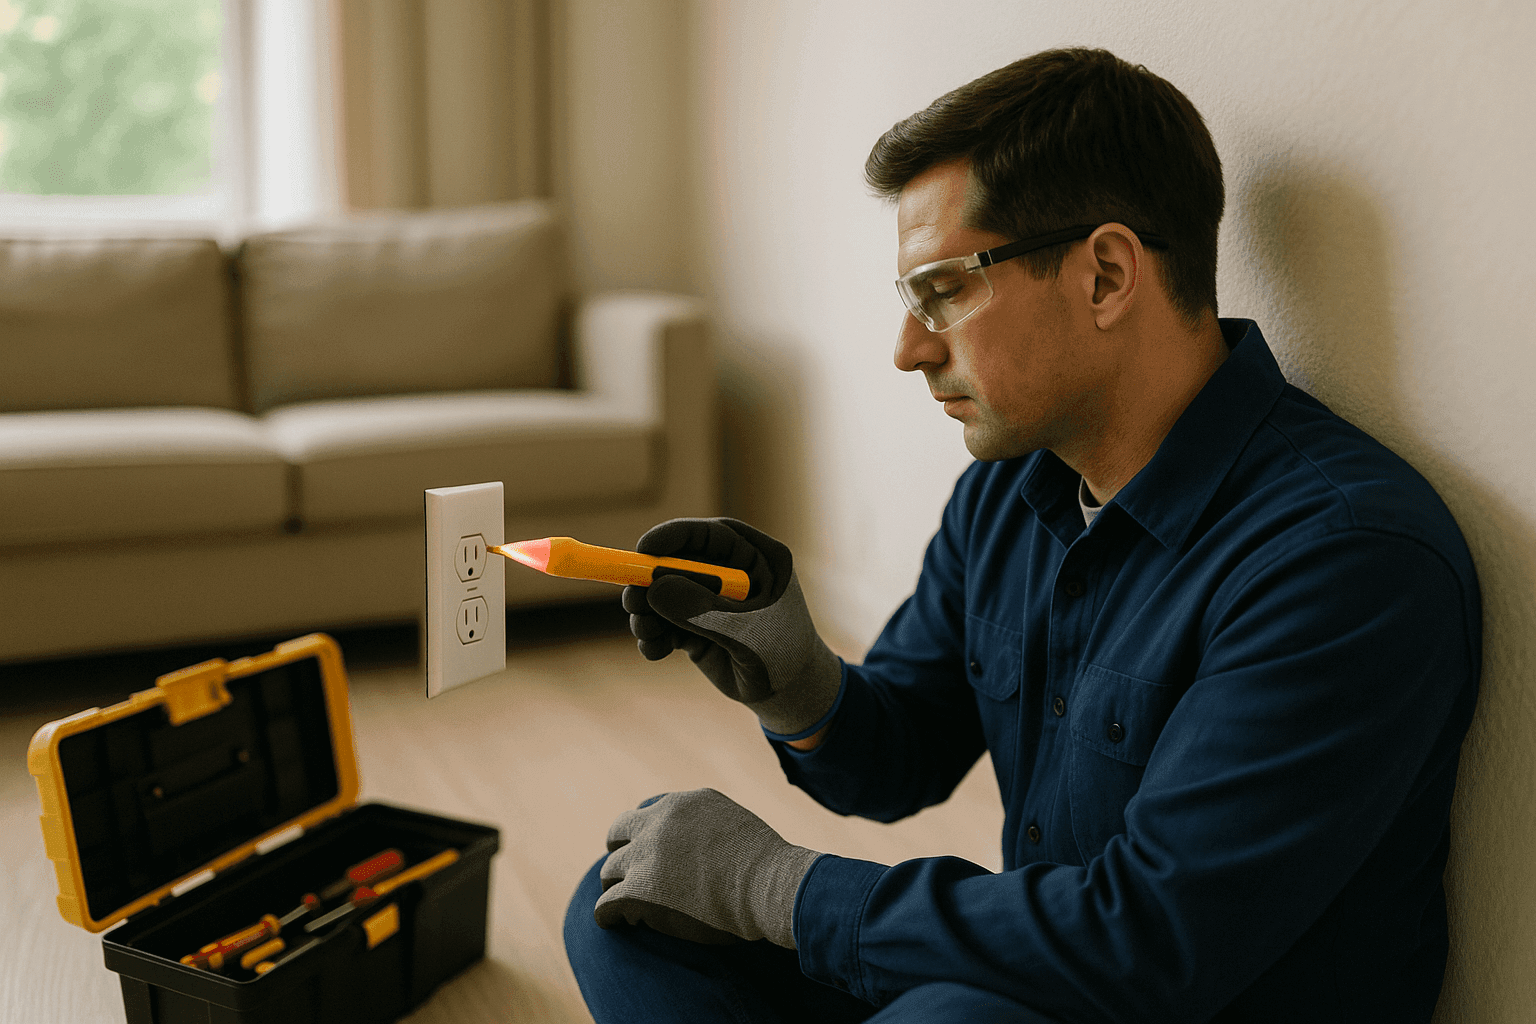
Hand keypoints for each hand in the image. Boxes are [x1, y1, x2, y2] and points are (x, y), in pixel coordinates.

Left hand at [594, 788, 821, 947]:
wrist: (768, 885)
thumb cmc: (766, 866)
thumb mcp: (735, 825)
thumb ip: (709, 827)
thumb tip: (705, 849)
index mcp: (682, 804)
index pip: (645, 813)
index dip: (643, 835)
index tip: (648, 852)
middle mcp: (658, 823)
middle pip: (618, 834)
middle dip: (620, 853)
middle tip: (627, 876)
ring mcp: (645, 856)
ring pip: (609, 872)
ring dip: (616, 887)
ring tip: (626, 907)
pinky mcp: (638, 891)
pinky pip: (606, 905)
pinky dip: (608, 916)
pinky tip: (617, 923)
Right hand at [623, 518, 841, 736]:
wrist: (789, 695)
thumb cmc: (781, 655)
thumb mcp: (745, 632)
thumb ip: (701, 610)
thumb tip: (653, 589)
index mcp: (757, 558)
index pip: (712, 535)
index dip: (675, 537)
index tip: (643, 549)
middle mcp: (731, 572)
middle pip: (679, 562)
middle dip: (650, 581)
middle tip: (632, 602)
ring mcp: (711, 599)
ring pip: (664, 593)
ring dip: (647, 613)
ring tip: (646, 634)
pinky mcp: (696, 625)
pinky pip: (664, 622)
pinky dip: (653, 636)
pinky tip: (655, 652)